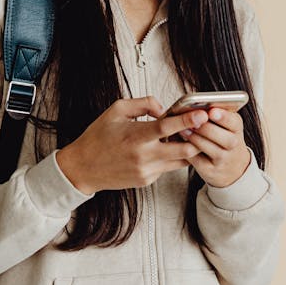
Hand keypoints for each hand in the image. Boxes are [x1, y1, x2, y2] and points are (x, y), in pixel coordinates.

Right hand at [56, 96, 210, 194]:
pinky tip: (161, 149)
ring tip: (182, 137)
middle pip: (184, 150)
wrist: (83, 167)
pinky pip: (167, 167)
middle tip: (201, 127)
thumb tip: (164, 108)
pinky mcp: (147, 180)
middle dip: (197, 138)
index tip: (202, 114)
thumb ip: (143, 104)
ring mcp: (147, 171)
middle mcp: (144, 156)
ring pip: (181, 161)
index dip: (188, 120)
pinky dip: (170, 157)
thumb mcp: (116, 110)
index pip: (168, 127)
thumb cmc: (97, 137)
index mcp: (136, 136)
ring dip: (186, 149)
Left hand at [181, 105, 251, 187]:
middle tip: (192, 121)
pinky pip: (198, 160)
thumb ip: (215, 115)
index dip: (223, 117)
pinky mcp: (210, 170)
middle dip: (206, 128)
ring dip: (195, 138)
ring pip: (209, 148)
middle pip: (223, 137)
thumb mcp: (226, 126)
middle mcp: (233, 145)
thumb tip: (197, 105)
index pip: (234, 122)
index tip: (211, 112)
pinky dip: (188, 150)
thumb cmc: (223, 138)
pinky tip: (180, 142)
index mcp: (236, 129)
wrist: (232, 167)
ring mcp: (223, 160)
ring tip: (183, 129)